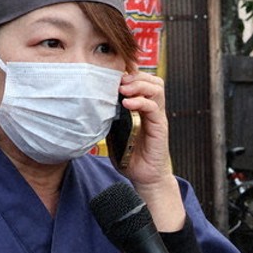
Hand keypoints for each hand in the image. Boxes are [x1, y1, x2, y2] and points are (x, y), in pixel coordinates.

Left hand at [118, 71, 170, 186]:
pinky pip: (154, 107)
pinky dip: (141, 101)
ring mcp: (158, 117)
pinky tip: (127, 104)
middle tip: (119, 81)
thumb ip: (109, 119)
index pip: (142, 82)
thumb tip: (92, 105)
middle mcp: (152, 110)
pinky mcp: (160, 127)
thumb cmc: (129, 156)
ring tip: (123, 90)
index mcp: (142, 109)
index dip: (130, 75)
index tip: (113, 76)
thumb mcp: (114, 133)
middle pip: (153, 80)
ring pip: (157, 88)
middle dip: (136, 76)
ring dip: (139, 84)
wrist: (144, 177)